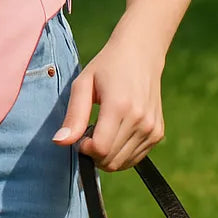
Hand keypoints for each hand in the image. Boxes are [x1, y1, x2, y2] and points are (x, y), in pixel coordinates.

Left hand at [51, 31, 164, 170]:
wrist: (140, 54)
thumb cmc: (107, 67)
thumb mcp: (83, 84)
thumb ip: (74, 116)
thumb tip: (60, 142)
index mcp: (119, 106)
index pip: (100, 149)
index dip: (85, 149)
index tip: (80, 136)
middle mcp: (139, 120)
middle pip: (111, 160)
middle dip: (94, 154)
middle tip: (89, 132)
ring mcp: (151, 128)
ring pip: (122, 163)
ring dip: (107, 155)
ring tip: (103, 129)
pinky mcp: (157, 133)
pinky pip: (135, 158)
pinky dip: (121, 153)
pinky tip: (116, 132)